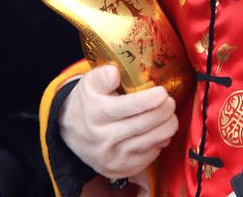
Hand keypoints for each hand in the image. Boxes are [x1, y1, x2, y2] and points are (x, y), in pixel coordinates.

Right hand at [60, 65, 177, 180]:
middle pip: (145, 124)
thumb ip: (102, 75)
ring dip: (167, 128)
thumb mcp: (89, 83)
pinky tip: (159, 133)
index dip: (152, 99)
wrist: (72, 134)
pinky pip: (149, 157)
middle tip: (170, 103)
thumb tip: (115, 73)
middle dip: (165, 112)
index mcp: (97, 113)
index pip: (131, 106)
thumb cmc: (87, 103)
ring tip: (170, 117)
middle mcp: (104, 138)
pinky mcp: (121, 170)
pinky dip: (158, 144)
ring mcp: (113, 157)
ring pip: (151, 142)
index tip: (162, 92)